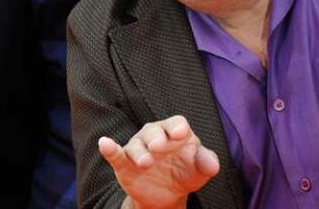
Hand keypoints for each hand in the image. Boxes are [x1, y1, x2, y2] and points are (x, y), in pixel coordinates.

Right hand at [98, 115, 219, 208]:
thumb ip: (207, 162)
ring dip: (140, 152)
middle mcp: (156, 136)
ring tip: (146, 162)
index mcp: (176, 133)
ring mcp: (139, 149)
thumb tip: (214, 165)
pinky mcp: (125, 164)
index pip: (176, 123)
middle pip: (154, 130)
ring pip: (136, 144)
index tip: (180, 133)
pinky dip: (110, 149)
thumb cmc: (186, 173)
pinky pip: (116, 154)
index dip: (177, 127)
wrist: (167, 195)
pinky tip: (105, 143)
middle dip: (156, 137)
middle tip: (159, 147)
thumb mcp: (200, 170)